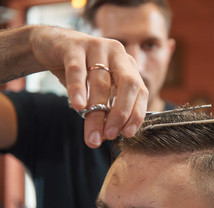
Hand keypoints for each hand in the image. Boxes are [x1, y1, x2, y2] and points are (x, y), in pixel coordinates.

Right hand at [30, 26, 148, 147]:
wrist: (52, 44)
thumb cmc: (80, 70)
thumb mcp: (98, 88)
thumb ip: (105, 107)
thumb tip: (106, 135)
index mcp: (128, 65)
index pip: (141, 90)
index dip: (136, 113)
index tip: (128, 134)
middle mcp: (117, 54)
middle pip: (128, 84)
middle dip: (121, 113)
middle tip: (111, 135)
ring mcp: (97, 46)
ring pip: (101, 82)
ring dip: (96, 112)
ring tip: (92, 134)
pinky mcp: (74, 46)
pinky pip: (77, 70)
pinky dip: (78, 89)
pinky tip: (78, 106)